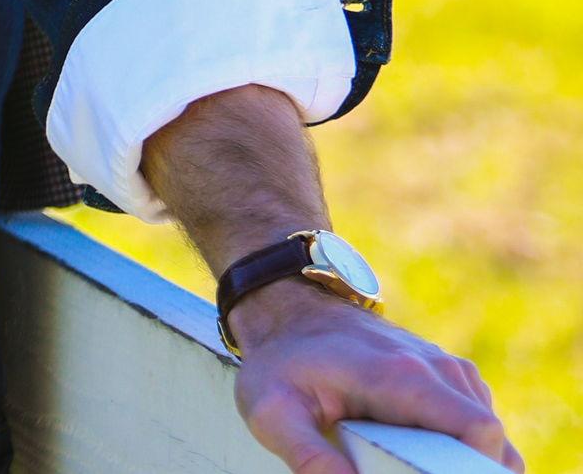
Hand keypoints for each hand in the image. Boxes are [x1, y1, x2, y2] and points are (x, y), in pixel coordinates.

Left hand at [230, 283, 521, 473]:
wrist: (289, 307)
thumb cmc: (281, 362)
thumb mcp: (271, 410)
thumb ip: (308, 457)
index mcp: (403, 378)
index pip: (481, 432)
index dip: (471, 470)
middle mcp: (437, 369)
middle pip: (493, 445)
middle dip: (466, 473)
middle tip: (407, 472)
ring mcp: (448, 370)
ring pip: (492, 440)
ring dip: (464, 463)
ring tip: (408, 465)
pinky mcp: (448, 377)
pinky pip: (479, 427)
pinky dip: (462, 450)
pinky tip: (420, 456)